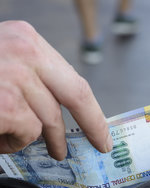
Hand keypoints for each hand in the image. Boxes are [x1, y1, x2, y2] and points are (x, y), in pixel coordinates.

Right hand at [0, 21, 111, 158]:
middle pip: (75, 97)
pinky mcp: (6, 104)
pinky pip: (25, 135)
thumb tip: (60, 113)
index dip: (93, 111)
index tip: (102, 134)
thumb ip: (33, 80)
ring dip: (29, 137)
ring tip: (6, 136)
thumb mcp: (5, 65)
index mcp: (26, 40)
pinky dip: (11, 143)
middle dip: (89, 126)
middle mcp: (25, 52)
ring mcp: (16, 77)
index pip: (75, 81)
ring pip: (44, 122)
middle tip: (90, 147)